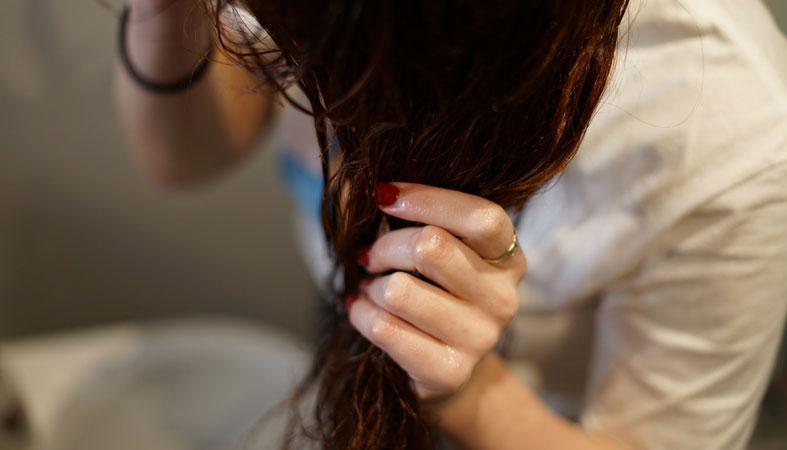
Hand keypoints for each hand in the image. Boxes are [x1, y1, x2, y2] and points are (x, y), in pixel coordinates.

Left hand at [346, 182, 525, 401]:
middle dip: (385, 246)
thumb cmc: (433, 291)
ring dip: (372, 285)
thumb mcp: (433, 247)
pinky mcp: (450, 372)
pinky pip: (385, 328)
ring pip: (400, 290)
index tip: (384, 195)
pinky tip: (364, 311)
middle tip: (371, 256)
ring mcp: (481, 338)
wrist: (447, 367)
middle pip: (431, 247)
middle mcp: (503, 297)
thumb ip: (405, 209)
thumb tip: (353, 182)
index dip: (427, 199)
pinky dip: (362, 313)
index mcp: (507, 257)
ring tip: (374, 289)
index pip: (481, 217)